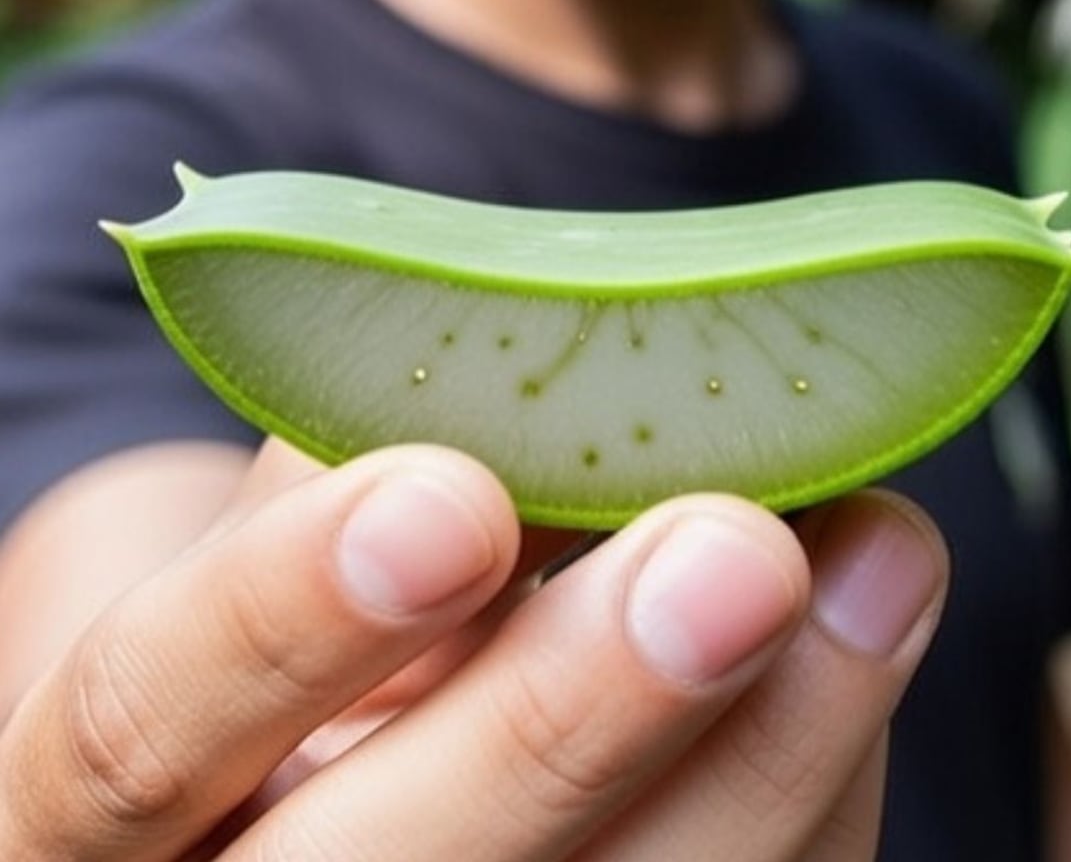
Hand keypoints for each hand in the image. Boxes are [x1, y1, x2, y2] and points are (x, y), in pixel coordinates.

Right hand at [0, 440, 947, 860]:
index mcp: (124, 795)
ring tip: (880, 560)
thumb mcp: (284, 530)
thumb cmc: (308, 604)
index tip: (451, 497)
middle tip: (738, 550)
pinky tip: (869, 637)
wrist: (334, 748)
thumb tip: (544, 340)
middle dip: (571, 714)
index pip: (144, 730)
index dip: (284, 618)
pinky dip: (816, 788)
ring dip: (767, 751)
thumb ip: (359, 461)